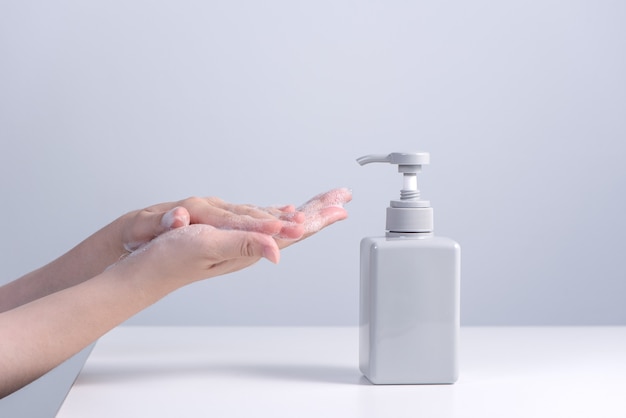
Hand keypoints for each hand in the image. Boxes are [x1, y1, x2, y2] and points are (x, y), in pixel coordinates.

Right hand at [114, 188, 351, 285]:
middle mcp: (250, 247)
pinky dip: (283, 217)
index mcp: (250, 247)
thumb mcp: (208, 246)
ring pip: (284, 227)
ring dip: (305, 214)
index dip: (318, 217)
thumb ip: (244, 244)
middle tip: (342, 197)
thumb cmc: (170, 259)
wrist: (145, 271)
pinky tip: (286, 216)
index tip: (341, 205)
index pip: (295, 232)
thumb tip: (279, 250)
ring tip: (324, 204)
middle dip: (320, 212)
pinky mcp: (229, 240)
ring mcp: (241, 245)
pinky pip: (266, 226)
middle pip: (295, 229)